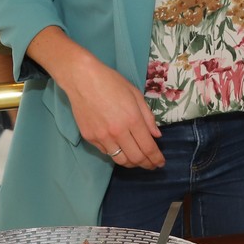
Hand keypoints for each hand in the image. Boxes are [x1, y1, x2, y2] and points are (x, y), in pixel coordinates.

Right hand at [28, 27, 162, 168]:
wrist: (82, 79)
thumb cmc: (111, 82)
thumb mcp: (136, 95)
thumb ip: (148, 117)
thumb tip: (156, 136)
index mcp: (132, 120)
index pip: (148, 147)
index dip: (156, 158)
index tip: (161, 163)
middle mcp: (118, 132)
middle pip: (135, 158)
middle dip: (146, 164)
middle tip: (152, 165)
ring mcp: (102, 137)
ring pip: (120, 160)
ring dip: (132, 164)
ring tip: (138, 161)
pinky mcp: (89, 137)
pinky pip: (106, 152)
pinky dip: (116, 154)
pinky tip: (121, 150)